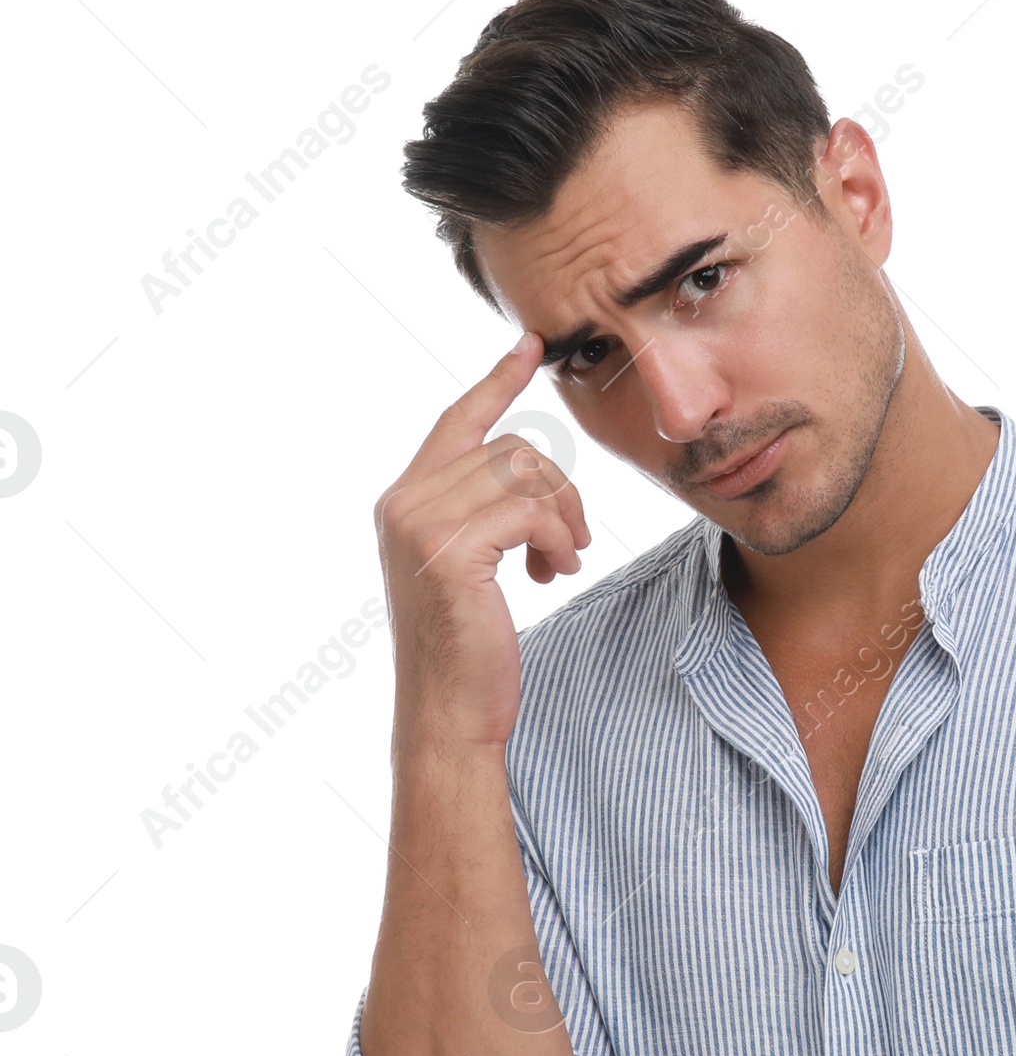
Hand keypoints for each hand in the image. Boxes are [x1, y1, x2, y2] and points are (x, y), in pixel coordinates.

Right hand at [374, 330, 589, 751]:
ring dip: (563, 518)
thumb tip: (527, 475)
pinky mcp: (449, 551)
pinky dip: (556, 538)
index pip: (458, 421)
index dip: (497, 380)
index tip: (532, 345)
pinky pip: (530, 510)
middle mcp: (402, 502)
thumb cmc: (468, 647)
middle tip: (572, 542)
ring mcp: (420, 524)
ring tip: (562, 562)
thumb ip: (482, 514)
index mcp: (404, 499)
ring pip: (526, 475)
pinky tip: (552, 573)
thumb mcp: (471, 566)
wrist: (449, 711)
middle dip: (561, 490)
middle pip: (512, 449)